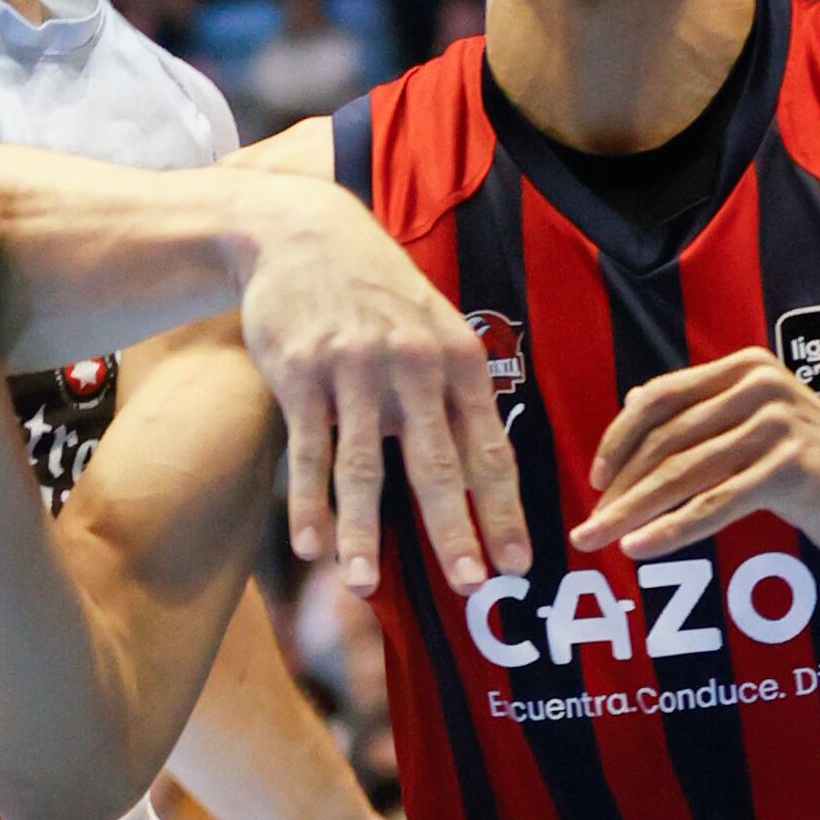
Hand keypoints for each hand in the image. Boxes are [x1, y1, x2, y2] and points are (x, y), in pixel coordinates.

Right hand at [239, 184, 530, 596]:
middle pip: (436, 464)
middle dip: (453, 531)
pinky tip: (312, 545)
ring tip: (364, 586)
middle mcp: (412, 364)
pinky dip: (309, 502)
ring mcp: (353, 369)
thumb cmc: (378, 292)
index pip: (489, 449)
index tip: (518, 565)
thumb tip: (479, 474)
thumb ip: (453, 392)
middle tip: (469, 587)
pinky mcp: (300, 373)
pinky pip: (307, 450)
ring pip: (363, 466)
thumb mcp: (433, 325)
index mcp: (457, 358)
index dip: (504, 511)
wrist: (304, 233)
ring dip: (363, 532)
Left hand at [573, 347, 819, 561]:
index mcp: (748, 367)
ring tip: (598, 540)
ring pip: (683, 474)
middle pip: (667, 440)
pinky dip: (671, 529)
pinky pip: (714, 504)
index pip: (662, 398)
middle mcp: (760, 386)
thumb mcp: (761, 426)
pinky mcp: (790, 468)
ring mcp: (777, 424)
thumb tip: (632, 401)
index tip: (597, 478)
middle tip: (585, 526)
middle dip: (620, 487)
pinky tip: (640, 548)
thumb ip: (706, 413)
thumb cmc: (818, 469)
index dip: (621, 439)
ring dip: (633, 512)